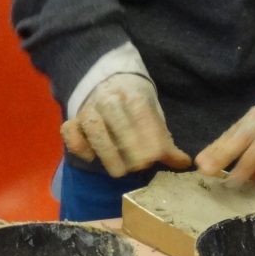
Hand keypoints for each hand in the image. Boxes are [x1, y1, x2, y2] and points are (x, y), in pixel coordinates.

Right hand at [61, 73, 190, 177]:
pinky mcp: (73, 120)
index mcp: (133, 95)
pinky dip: (78, 145)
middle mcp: (108, 99)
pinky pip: (69, 131)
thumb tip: (185, 163)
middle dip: (129, 146)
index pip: (141, 114)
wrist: (109, 83)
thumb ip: (165, 140)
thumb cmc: (136, 107)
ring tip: (119, 172)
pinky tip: (91, 158)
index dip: (149, 137)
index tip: (155, 158)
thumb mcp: (154, 116)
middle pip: (116, 120)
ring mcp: (89, 109)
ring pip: (93, 127)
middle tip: (140, 167)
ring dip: (106, 151)